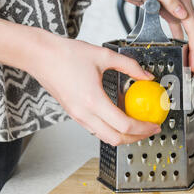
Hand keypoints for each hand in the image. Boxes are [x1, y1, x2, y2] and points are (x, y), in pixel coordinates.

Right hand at [29, 34, 160, 145]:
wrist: (39, 56)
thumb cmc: (65, 54)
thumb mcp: (104, 55)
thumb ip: (129, 66)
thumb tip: (146, 75)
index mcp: (93, 100)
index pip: (124, 125)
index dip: (143, 128)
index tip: (154, 125)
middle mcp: (84, 113)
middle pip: (115, 139)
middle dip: (136, 138)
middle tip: (149, 130)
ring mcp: (77, 116)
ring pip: (105, 137)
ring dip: (124, 137)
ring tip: (137, 126)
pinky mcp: (74, 115)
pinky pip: (96, 130)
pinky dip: (111, 130)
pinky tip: (120, 119)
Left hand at [114, 0, 193, 74]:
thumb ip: (169, 0)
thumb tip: (183, 14)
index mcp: (182, 1)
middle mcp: (182, 6)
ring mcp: (176, 10)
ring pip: (190, 35)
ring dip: (192, 51)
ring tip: (190, 66)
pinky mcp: (168, 14)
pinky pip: (180, 32)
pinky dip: (182, 44)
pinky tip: (180, 53)